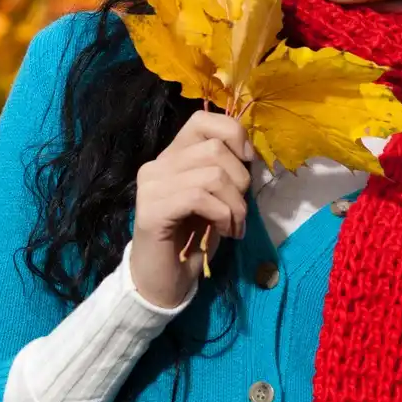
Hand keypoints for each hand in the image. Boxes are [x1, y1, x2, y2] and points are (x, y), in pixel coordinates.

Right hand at [129, 111, 253, 307]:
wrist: (164, 282)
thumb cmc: (193, 240)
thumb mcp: (217, 199)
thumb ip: (225, 172)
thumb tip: (251, 155)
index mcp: (172, 157)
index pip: (203, 120)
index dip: (234, 134)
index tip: (248, 162)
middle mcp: (157, 165)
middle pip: (214, 148)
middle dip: (240, 181)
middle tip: (239, 211)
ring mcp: (150, 186)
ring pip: (211, 174)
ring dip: (235, 205)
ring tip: (233, 227)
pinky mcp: (151, 210)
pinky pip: (200, 198)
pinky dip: (222, 215)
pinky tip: (223, 233)